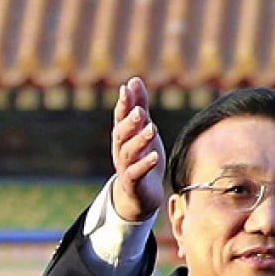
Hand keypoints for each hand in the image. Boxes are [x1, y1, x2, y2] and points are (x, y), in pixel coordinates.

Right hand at [110, 77, 164, 221]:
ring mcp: (125, 166)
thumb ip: (140, 106)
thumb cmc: (142, 158)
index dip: (123, 103)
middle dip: (129, 121)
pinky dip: (144, 165)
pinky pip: (136, 173)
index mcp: (122, 136)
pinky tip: (154, 156)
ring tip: (152, 129)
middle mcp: (120, 149)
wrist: (139, 195)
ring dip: (139, 140)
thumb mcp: (143, 130)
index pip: (120, 117)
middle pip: (121, 133)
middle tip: (140, 111)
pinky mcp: (133, 183)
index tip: (127, 88)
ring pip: (128, 152)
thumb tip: (134, 80)